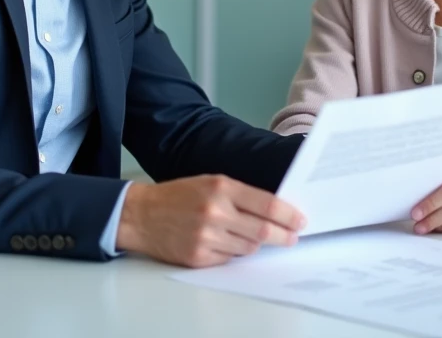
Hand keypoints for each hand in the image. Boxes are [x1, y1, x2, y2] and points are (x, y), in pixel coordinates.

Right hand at [116, 175, 305, 267]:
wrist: (141, 215)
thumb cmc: (178, 196)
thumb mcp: (210, 182)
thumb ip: (240, 194)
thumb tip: (273, 209)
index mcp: (221, 188)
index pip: (266, 204)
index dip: (288, 215)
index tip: (300, 220)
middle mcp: (215, 212)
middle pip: (263, 231)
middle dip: (283, 235)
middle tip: (293, 237)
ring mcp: (207, 237)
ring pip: (248, 247)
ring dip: (256, 243)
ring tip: (252, 236)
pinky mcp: (199, 258)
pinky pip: (229, 259)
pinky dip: (234, 252)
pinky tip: (226, 242)